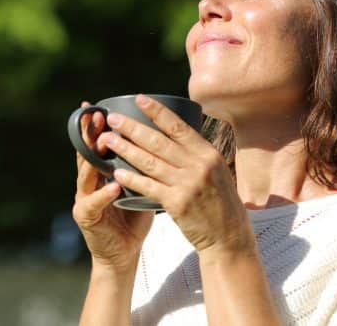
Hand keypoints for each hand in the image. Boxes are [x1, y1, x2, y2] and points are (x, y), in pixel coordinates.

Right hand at [72, 101, 153, 271]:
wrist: (123, 254)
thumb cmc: (133, 218)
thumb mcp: (139, 186)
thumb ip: (143, 166)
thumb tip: (166, 140)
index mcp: (100, 173)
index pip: (95, 145)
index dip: (95, 127)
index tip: (98, 106)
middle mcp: (88, 182)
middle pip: (86, 153)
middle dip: (90, 133)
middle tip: (96, 115)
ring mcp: (83, 199)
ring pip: (85, 173)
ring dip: (94, 157)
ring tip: (103, 141)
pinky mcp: (86, 217)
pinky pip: (94, 202)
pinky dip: (105, 193)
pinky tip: (114, 184)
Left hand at [98, 95, 252, 254]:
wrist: (229, 236)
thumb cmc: (221, 202)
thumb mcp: (217, 170)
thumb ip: (197, 153)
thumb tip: (175, 132)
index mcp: (208, 153)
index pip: (178, 126)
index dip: (157, 112)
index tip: (139, 99)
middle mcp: (199, 165)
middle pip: (159, 141)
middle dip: (132, 128)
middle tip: (112, 118)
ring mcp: (188, 184)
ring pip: (150, 162)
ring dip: (125, 149)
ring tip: (107, 140)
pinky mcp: (178, 203)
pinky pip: (149, 187)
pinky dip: (132, 178)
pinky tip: (116, 171)